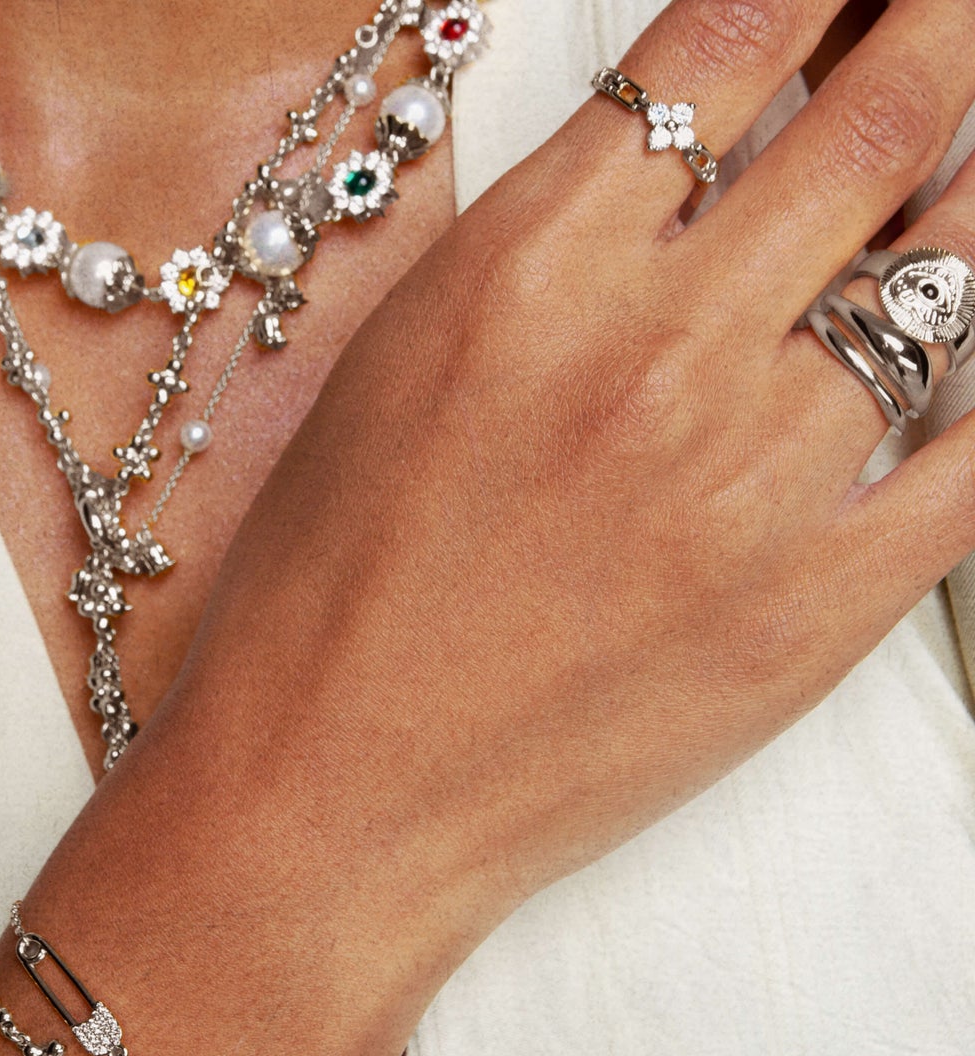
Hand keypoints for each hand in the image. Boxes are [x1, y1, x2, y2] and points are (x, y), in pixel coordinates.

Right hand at [158, 0, 974, 974]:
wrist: (322, 804)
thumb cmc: (319, 607)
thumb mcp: (390, 372)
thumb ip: (542, 248)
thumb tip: (675, 169)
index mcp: (526, 268)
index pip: (733, 41)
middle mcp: (652, 350)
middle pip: (873, 124)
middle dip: (944, 40)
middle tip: (961, 23)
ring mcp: (747, 482)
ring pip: (948, 279)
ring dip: (973, 209)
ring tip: (970, 188)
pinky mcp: (812, 611)